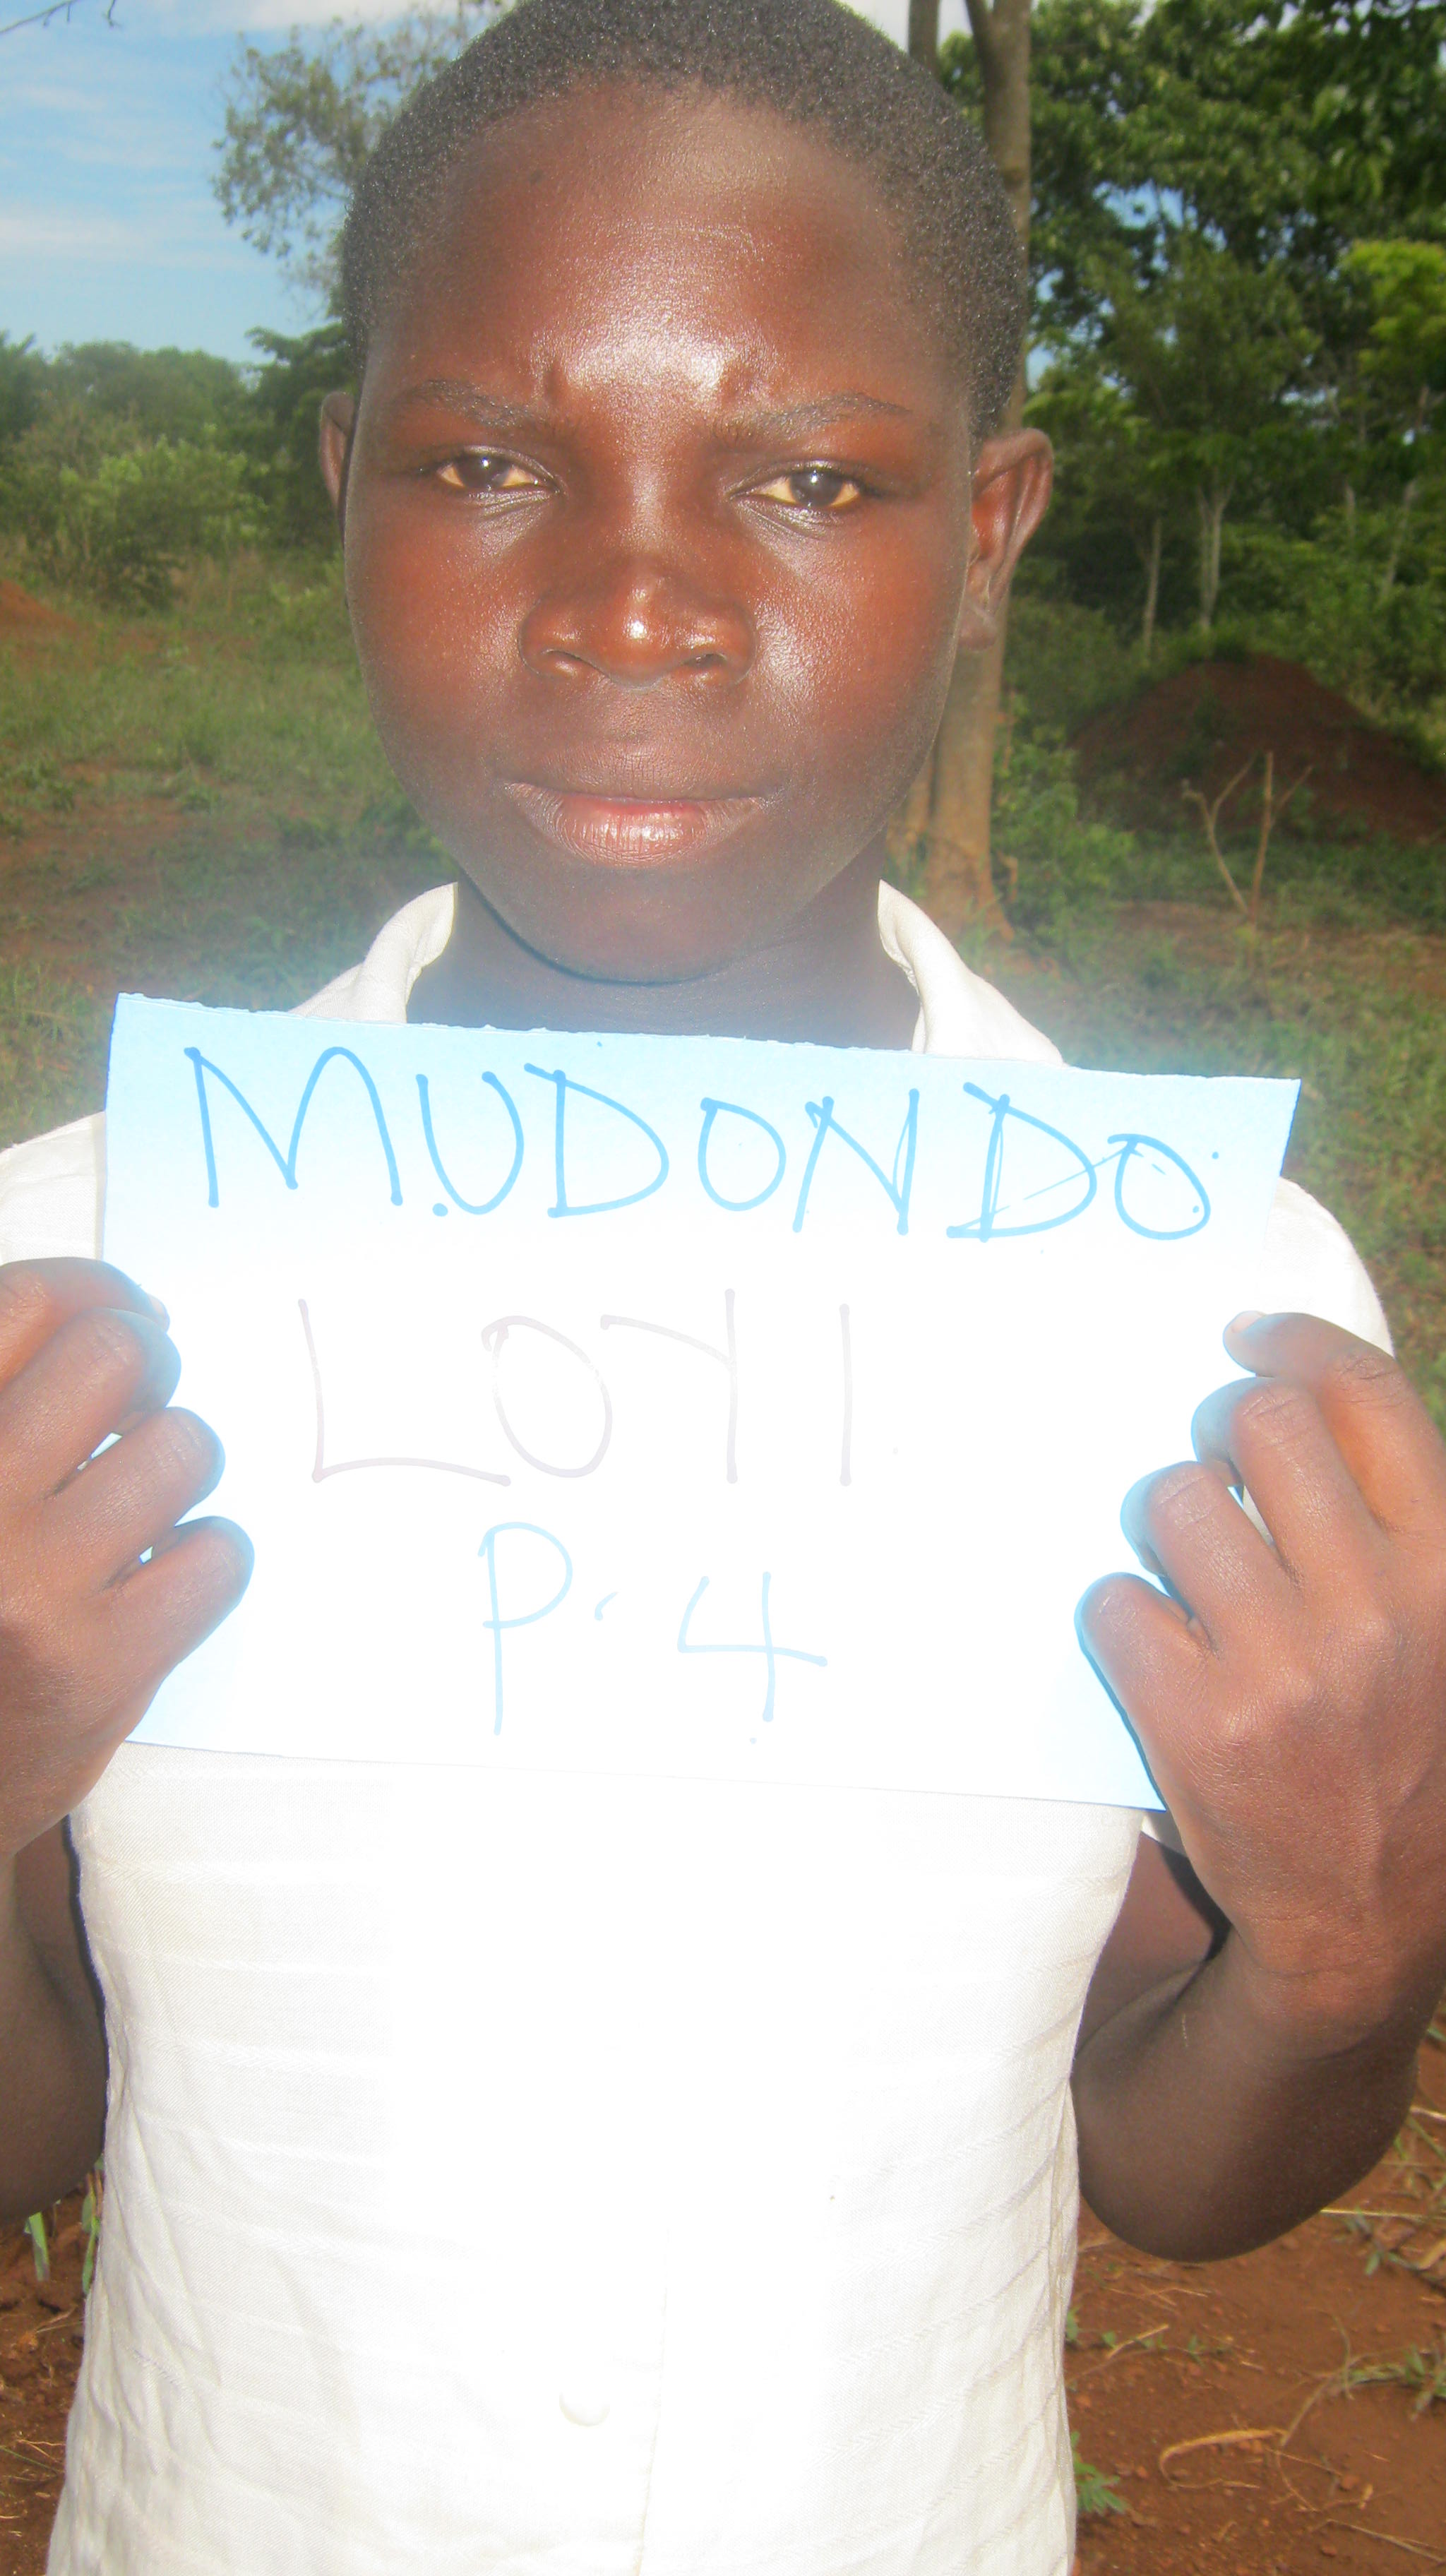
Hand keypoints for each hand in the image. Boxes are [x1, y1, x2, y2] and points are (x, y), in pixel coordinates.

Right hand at [0, 1260, 251, 1860]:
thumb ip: (8, 1395)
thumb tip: (131, 1311)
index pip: (27, 1304)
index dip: (95, 1290)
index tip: (125, 1307)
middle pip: (118, 1354)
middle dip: (148, 1369)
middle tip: (137, 1410)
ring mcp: (28, 1586)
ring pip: (182, 1449)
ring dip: (175, 1470)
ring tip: (131, 1513)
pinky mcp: (96, 1667)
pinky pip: (216, 1554)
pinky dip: (204, 1558)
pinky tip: (154, 1580)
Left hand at [1080, 1313, 1445, 2052]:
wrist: (1368, 1920)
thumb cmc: (1404, 1747)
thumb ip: (1400, 1523)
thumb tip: (1301, 1390)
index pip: (1365, 1396)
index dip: (1296, 1343)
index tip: (1250, 1337)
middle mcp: (1378, 1608)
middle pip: (1255, 1424)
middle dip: (1218, 1435)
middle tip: (1214, 1475)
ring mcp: (1286, 1667)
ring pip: (1172, 1502)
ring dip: (1165, 1528)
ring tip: (1192, 1582)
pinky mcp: (1199, 1723)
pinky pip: (1116, 1599)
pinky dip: (1123, 1616)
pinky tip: (1162, 1654)